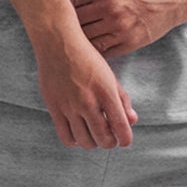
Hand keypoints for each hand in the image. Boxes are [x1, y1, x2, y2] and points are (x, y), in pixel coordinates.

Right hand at [34, 29, 137, 148]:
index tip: (125, 140)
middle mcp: (88, 101)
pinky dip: (75, 141)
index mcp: (106, 92)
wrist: (58, 43)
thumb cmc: (87, 58)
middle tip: (110, 137)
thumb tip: (132, 121)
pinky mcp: (54, 108)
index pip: (120, 127)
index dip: (125, 139)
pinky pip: (66, 136)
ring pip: (85, 141)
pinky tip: (79, 133)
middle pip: (103, 139)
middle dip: (110, 143)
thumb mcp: (110, 76)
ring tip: (94, 135)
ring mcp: (70, 106)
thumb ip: (123, 100)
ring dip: (93, 143)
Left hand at [69, 0, 184, 57]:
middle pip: (77, 20)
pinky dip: (94, 48)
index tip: (75, 4)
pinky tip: (95, 41)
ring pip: (86, 38)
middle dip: (74, 19)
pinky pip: (101, 50)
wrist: (172, 2)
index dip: (71, 2)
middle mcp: (111, 11)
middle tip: (75, 19)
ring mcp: (119, 29)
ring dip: (82, 35)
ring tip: (84, 30)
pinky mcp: (127, 44)